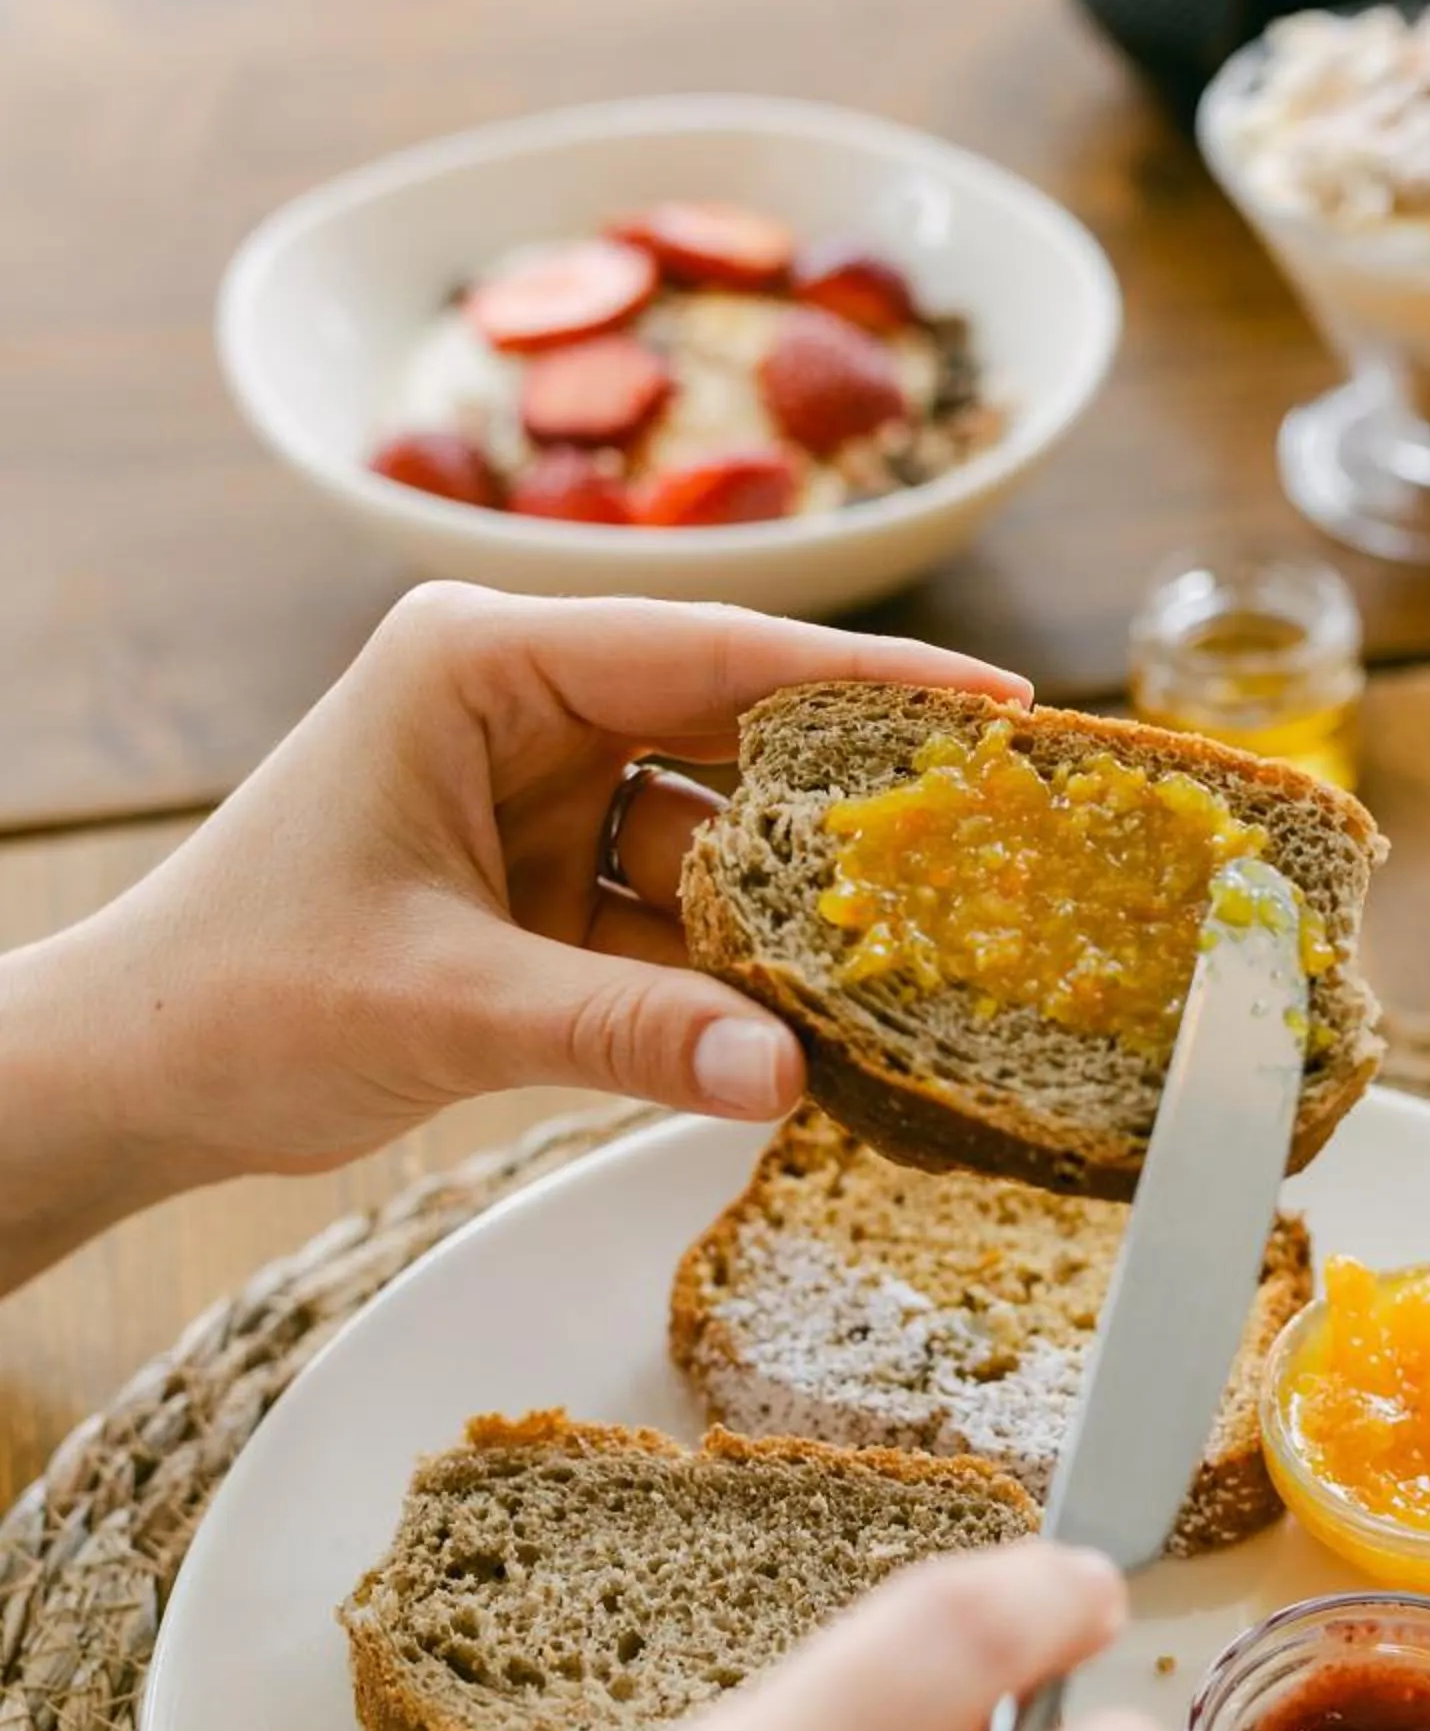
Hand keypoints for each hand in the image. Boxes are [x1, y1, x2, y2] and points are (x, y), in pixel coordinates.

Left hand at [0, 586, 1026, 1282]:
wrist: (135, 1080)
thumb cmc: (237, 994)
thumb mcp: (443, 1003)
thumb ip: (623, 1038)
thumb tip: (787, 1076)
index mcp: (480, 661)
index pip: (712, 650)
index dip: (863, 681)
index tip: (992, 704)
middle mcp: (519, 706)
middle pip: (731, 735)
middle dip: (844, 803)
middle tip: (982, 842)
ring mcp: (535, 799)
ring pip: (713, 839)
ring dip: (791, 912)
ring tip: (908, 964)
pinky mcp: (541, 888)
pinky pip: (673, 920)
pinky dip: (730, 975)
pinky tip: (809, 1022)